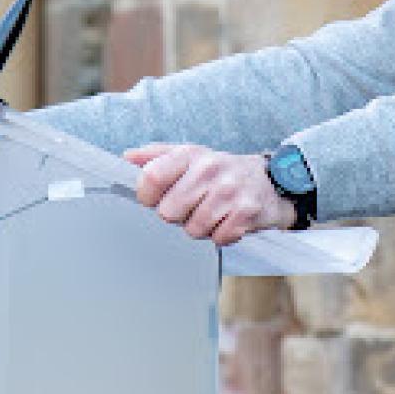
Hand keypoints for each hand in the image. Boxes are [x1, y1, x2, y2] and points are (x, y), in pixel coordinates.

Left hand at [123, 144, 296, 245]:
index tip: (157, 198)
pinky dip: (221, 235)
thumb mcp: (189, 156)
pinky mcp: (246, 213)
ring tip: (211, 213)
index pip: (152, 177)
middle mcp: (210, 169)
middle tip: (192, 207)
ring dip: (200, 228)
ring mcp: (229, 191)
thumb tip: (126, 158)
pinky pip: (218, 238)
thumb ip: (156, 156)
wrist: (268, 181)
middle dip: (178, 216)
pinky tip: (227, 221)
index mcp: (190, 155)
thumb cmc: (220, 172)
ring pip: (193, 229)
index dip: (148, 196)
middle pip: (168, 212)